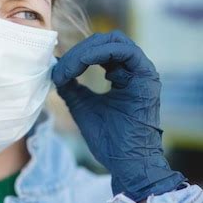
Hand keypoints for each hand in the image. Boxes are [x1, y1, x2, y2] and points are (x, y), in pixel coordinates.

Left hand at [51, 30, 187, 201]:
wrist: (127, 162)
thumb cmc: (109, 140)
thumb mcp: (83, 107)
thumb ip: (71, 88)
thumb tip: (55, 69)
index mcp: (122, 75)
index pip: (99, 49)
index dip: (75, 55)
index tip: (56, 72)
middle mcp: (134, 70)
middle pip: (106, 41)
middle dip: (78, 51)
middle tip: (60, 69)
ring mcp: (143, 71)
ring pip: (114, 41)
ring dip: (86, 51)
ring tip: (68, 70)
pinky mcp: (147, 76)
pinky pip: (124, 51)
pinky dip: (99, 53)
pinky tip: (82, 66)